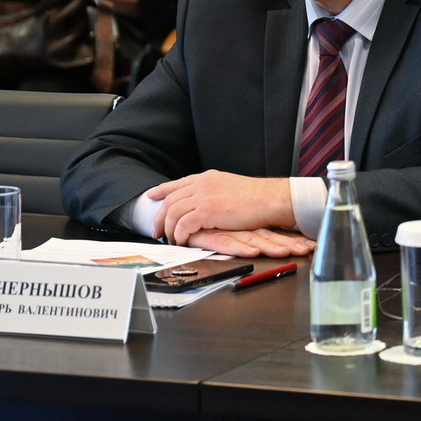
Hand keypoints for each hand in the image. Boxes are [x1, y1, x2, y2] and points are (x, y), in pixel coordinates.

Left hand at [147, 171, 294, 245]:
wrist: (269, 199)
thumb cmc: (257, 197)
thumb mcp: (231, 187)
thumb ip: (215, 192)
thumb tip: (208, 203)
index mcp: (207, 178)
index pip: (178, 183)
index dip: (162, 190)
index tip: (151, 196)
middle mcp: (201, 185)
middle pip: (170, 201)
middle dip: (160, 218)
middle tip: (158, 232)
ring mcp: (203, 197)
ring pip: (173, 214)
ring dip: (170, 230)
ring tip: (172, 241)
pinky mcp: (206, 211)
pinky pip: (183, 225)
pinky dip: (180, 235)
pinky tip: (183, 242)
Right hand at [185, 227, 315, 257]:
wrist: (178, 212)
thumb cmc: (205, 222)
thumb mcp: (231, 231)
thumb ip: (249, 236)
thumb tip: (280, 244)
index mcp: (249, 226)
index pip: (275, 233)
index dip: (293, 240)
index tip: (312, 246)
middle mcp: (241, 227)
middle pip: (269, 236)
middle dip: (290, 243)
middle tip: (310, 248)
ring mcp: (227, 230)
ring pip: (254, 239)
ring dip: (274, 245)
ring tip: (291, 251)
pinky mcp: (211, 235)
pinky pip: (228, 243)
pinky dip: (241, 248)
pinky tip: (254, 252)